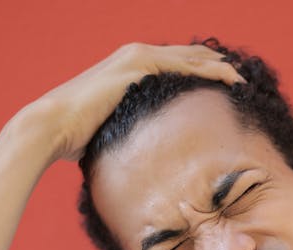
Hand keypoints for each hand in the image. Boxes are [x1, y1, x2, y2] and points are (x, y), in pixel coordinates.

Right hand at [11, 43, 245, 165]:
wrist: (50, 127)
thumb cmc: (74, 136)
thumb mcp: (110, 126)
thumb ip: (129, 126)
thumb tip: (142, 152)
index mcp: (128, 65)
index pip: (174, 63)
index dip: (200, 69)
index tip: (224, 83)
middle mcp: (134, 54)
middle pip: (187, 55)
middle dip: (216, 64)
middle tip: (241, 78)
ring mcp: (136, 57)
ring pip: (190, 57)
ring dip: (219, 67)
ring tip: (242, 79)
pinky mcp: (138, 67)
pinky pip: (184, 67)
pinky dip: (209, 72)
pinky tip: (229, 80)